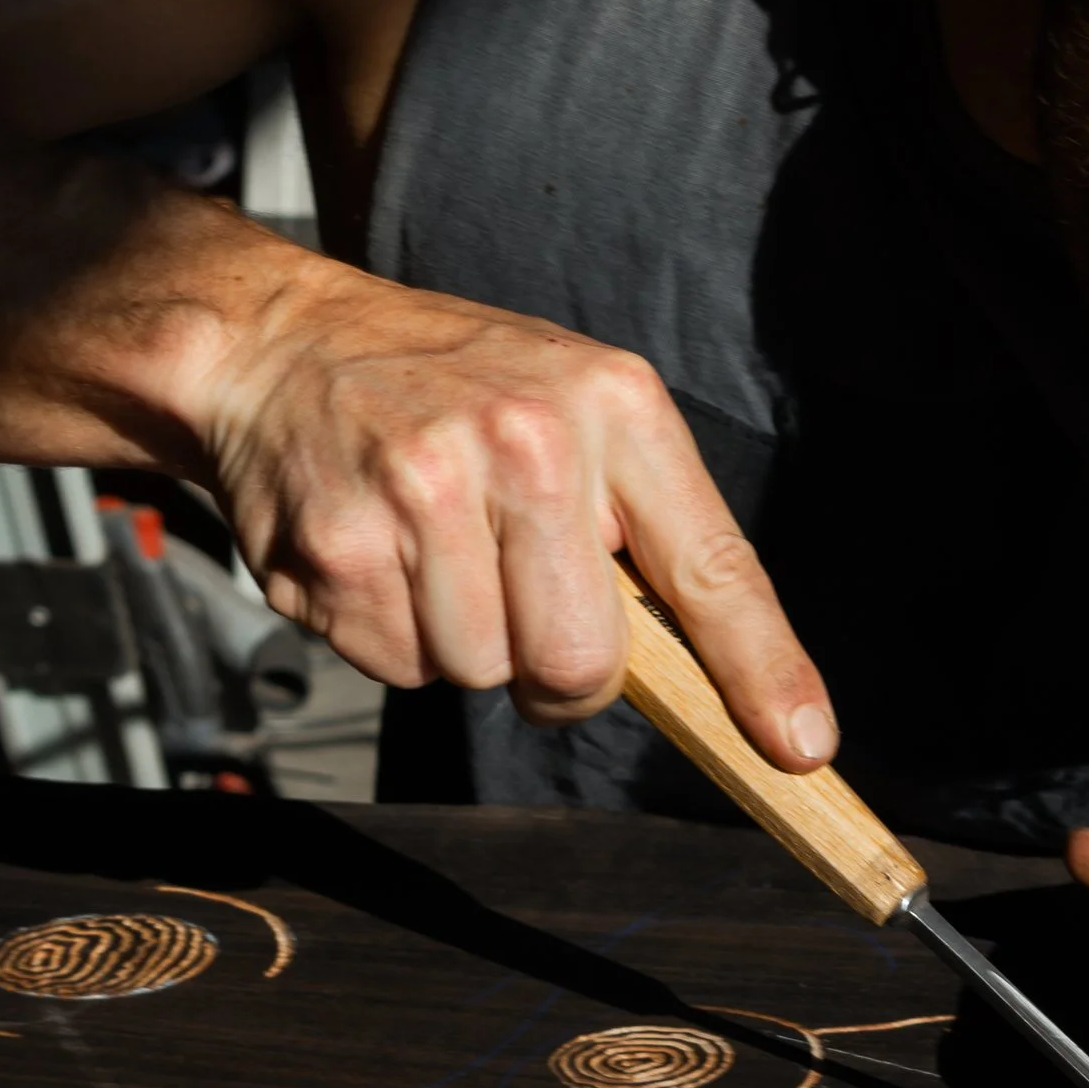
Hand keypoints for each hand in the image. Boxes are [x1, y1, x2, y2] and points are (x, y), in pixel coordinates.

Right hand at [200, 251, 832, 762]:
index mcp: (615, 405)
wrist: (286, 342)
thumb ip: (646, 521)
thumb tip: (715, 675)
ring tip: (432, 547)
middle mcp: (528, 443)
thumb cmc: (457, 386)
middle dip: (557, 674)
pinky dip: (392, 635)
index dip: (761, 668)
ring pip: (484, 674)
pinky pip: (400, 667)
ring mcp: (427, 493)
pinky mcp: (340, 548)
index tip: (802, 745)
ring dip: (463, 642)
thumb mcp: (578, 406)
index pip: (713, 566)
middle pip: (584, 664)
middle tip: (521, 603)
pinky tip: (377, 554)